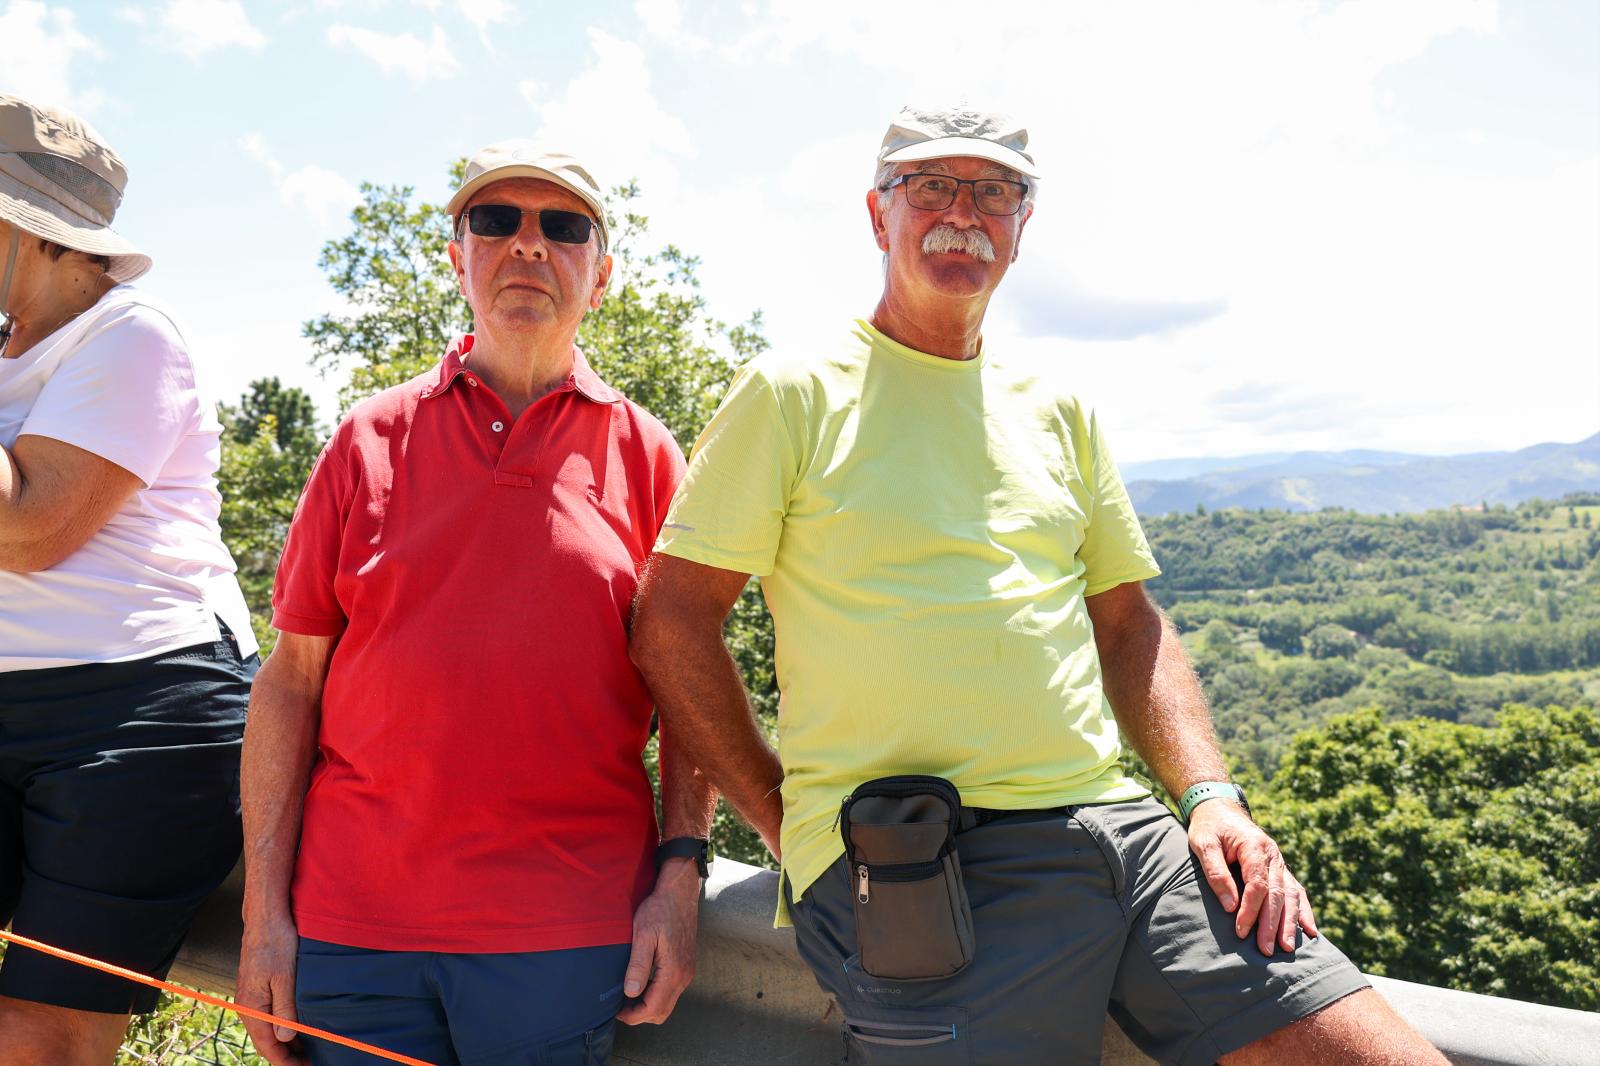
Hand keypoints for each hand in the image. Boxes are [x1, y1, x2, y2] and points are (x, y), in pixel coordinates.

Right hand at [237, 912, 306, 1065]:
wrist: (266, 916)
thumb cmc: (276, 942)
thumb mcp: (285, 976)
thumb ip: (285, 1008)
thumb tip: (286, 1037)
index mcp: (251, 1006)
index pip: (267, 1044)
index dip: (284, 1061)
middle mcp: (248, 1004)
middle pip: (266, 1040)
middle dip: (286, 1055)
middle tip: (309, 1063)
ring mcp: (252, 996)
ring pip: (269, 1028)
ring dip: (286, 1041)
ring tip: (306, 1051)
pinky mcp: (259, 987)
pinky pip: (270, 1014)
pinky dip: (283, 1025)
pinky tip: (297, 1027)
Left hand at [617, 858, 701, 1024]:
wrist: (679, 893)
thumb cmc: (660, 910)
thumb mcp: (643, 935)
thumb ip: (638, 965)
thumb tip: (631, 992)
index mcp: (673, 971)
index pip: (653, 1008)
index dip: (634, 1016)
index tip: (617, 1012)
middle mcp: (684, 975)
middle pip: (663, 1012)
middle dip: (641, 1015)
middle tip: (621, 1007)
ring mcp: (687, 970)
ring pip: (668, 1002)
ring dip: (649, 1005)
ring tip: (628, 996)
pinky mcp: (686, 964)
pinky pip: (672, 991)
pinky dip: (657, 995)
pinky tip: (642, 984)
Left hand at [1187, 799, 1319, 956]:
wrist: (1220, 809)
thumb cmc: (1208, 828)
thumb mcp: (1203, 844)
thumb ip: (1216, 873)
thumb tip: (1230, 906)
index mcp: (1254, 846)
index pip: (1257, 884)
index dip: (1250, 910)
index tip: (1240, 931)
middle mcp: (1272, 855)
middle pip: (1276, 894)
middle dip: (1271, 924)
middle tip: (1265, 950)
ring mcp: (1279, 862)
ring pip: (1290, 895)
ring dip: (1290, 923)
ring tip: (1287, 948)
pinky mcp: (1280, 869)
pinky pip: (1296, 891)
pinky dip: (1303, 911)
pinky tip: (1310, 930)